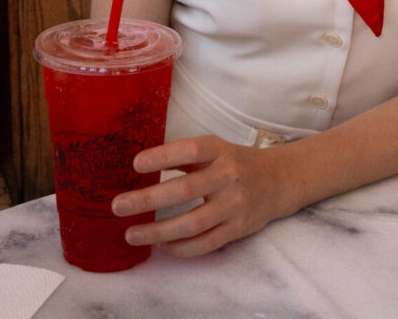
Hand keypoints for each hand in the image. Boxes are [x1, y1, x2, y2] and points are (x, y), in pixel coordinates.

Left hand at [111, 135, 296, 257]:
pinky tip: (160, 245)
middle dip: (148, 199)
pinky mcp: (237, 229)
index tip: (135, 164)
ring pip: (192, 223)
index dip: (163, 156)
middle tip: (118, 206)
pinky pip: (205, 243)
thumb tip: (144, 164)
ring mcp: (234, 205)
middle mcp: (228, 176)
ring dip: (158, 231)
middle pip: (185, 190)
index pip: (190, 150)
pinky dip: (180, 248)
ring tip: (132, 233)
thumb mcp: (215, 149)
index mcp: (220, 150)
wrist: (278, 180)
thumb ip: (185, 156)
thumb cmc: (236, 162)